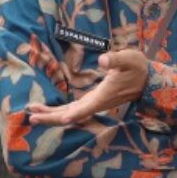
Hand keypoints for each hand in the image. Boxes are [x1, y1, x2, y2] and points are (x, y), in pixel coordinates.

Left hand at [29, 48, 148, 126]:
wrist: (145, 80)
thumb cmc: (137, 68)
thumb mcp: (130, 59)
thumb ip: (116, 59)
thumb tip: (103, 59)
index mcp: (105, 95)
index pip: (89, 106)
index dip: (76, 113)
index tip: (63, 119)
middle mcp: (97, 103)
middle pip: (73, 115)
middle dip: (53, 117)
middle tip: (32, 117)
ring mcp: (93, 103)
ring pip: (69, 114)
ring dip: (51, 115)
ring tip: (31, 114)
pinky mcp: (90, 101)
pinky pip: (71, 110)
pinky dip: (57, 111)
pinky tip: (45, 110)